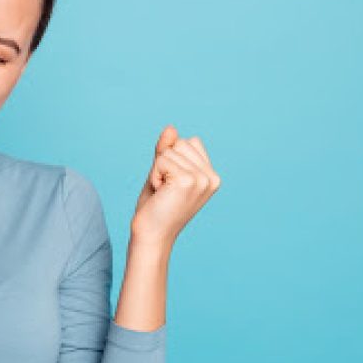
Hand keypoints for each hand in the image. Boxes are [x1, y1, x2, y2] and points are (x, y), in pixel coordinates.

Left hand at [131, 125, 221, 251]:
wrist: (151, 235)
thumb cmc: (156, 207)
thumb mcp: (163, 172)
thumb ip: (167, 149)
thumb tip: (171, 127)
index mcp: (211, 176)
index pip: (189, 142)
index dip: (172, 159)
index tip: (171, 185)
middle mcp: (211, 177)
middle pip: (180, 142)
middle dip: (164, 163)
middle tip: (165, 189)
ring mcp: (202, 179)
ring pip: (170, 151)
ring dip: (158, 171)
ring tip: (163, 193)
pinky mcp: (188, 180)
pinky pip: (161, 159)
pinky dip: (154, 175)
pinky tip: (160, 193)